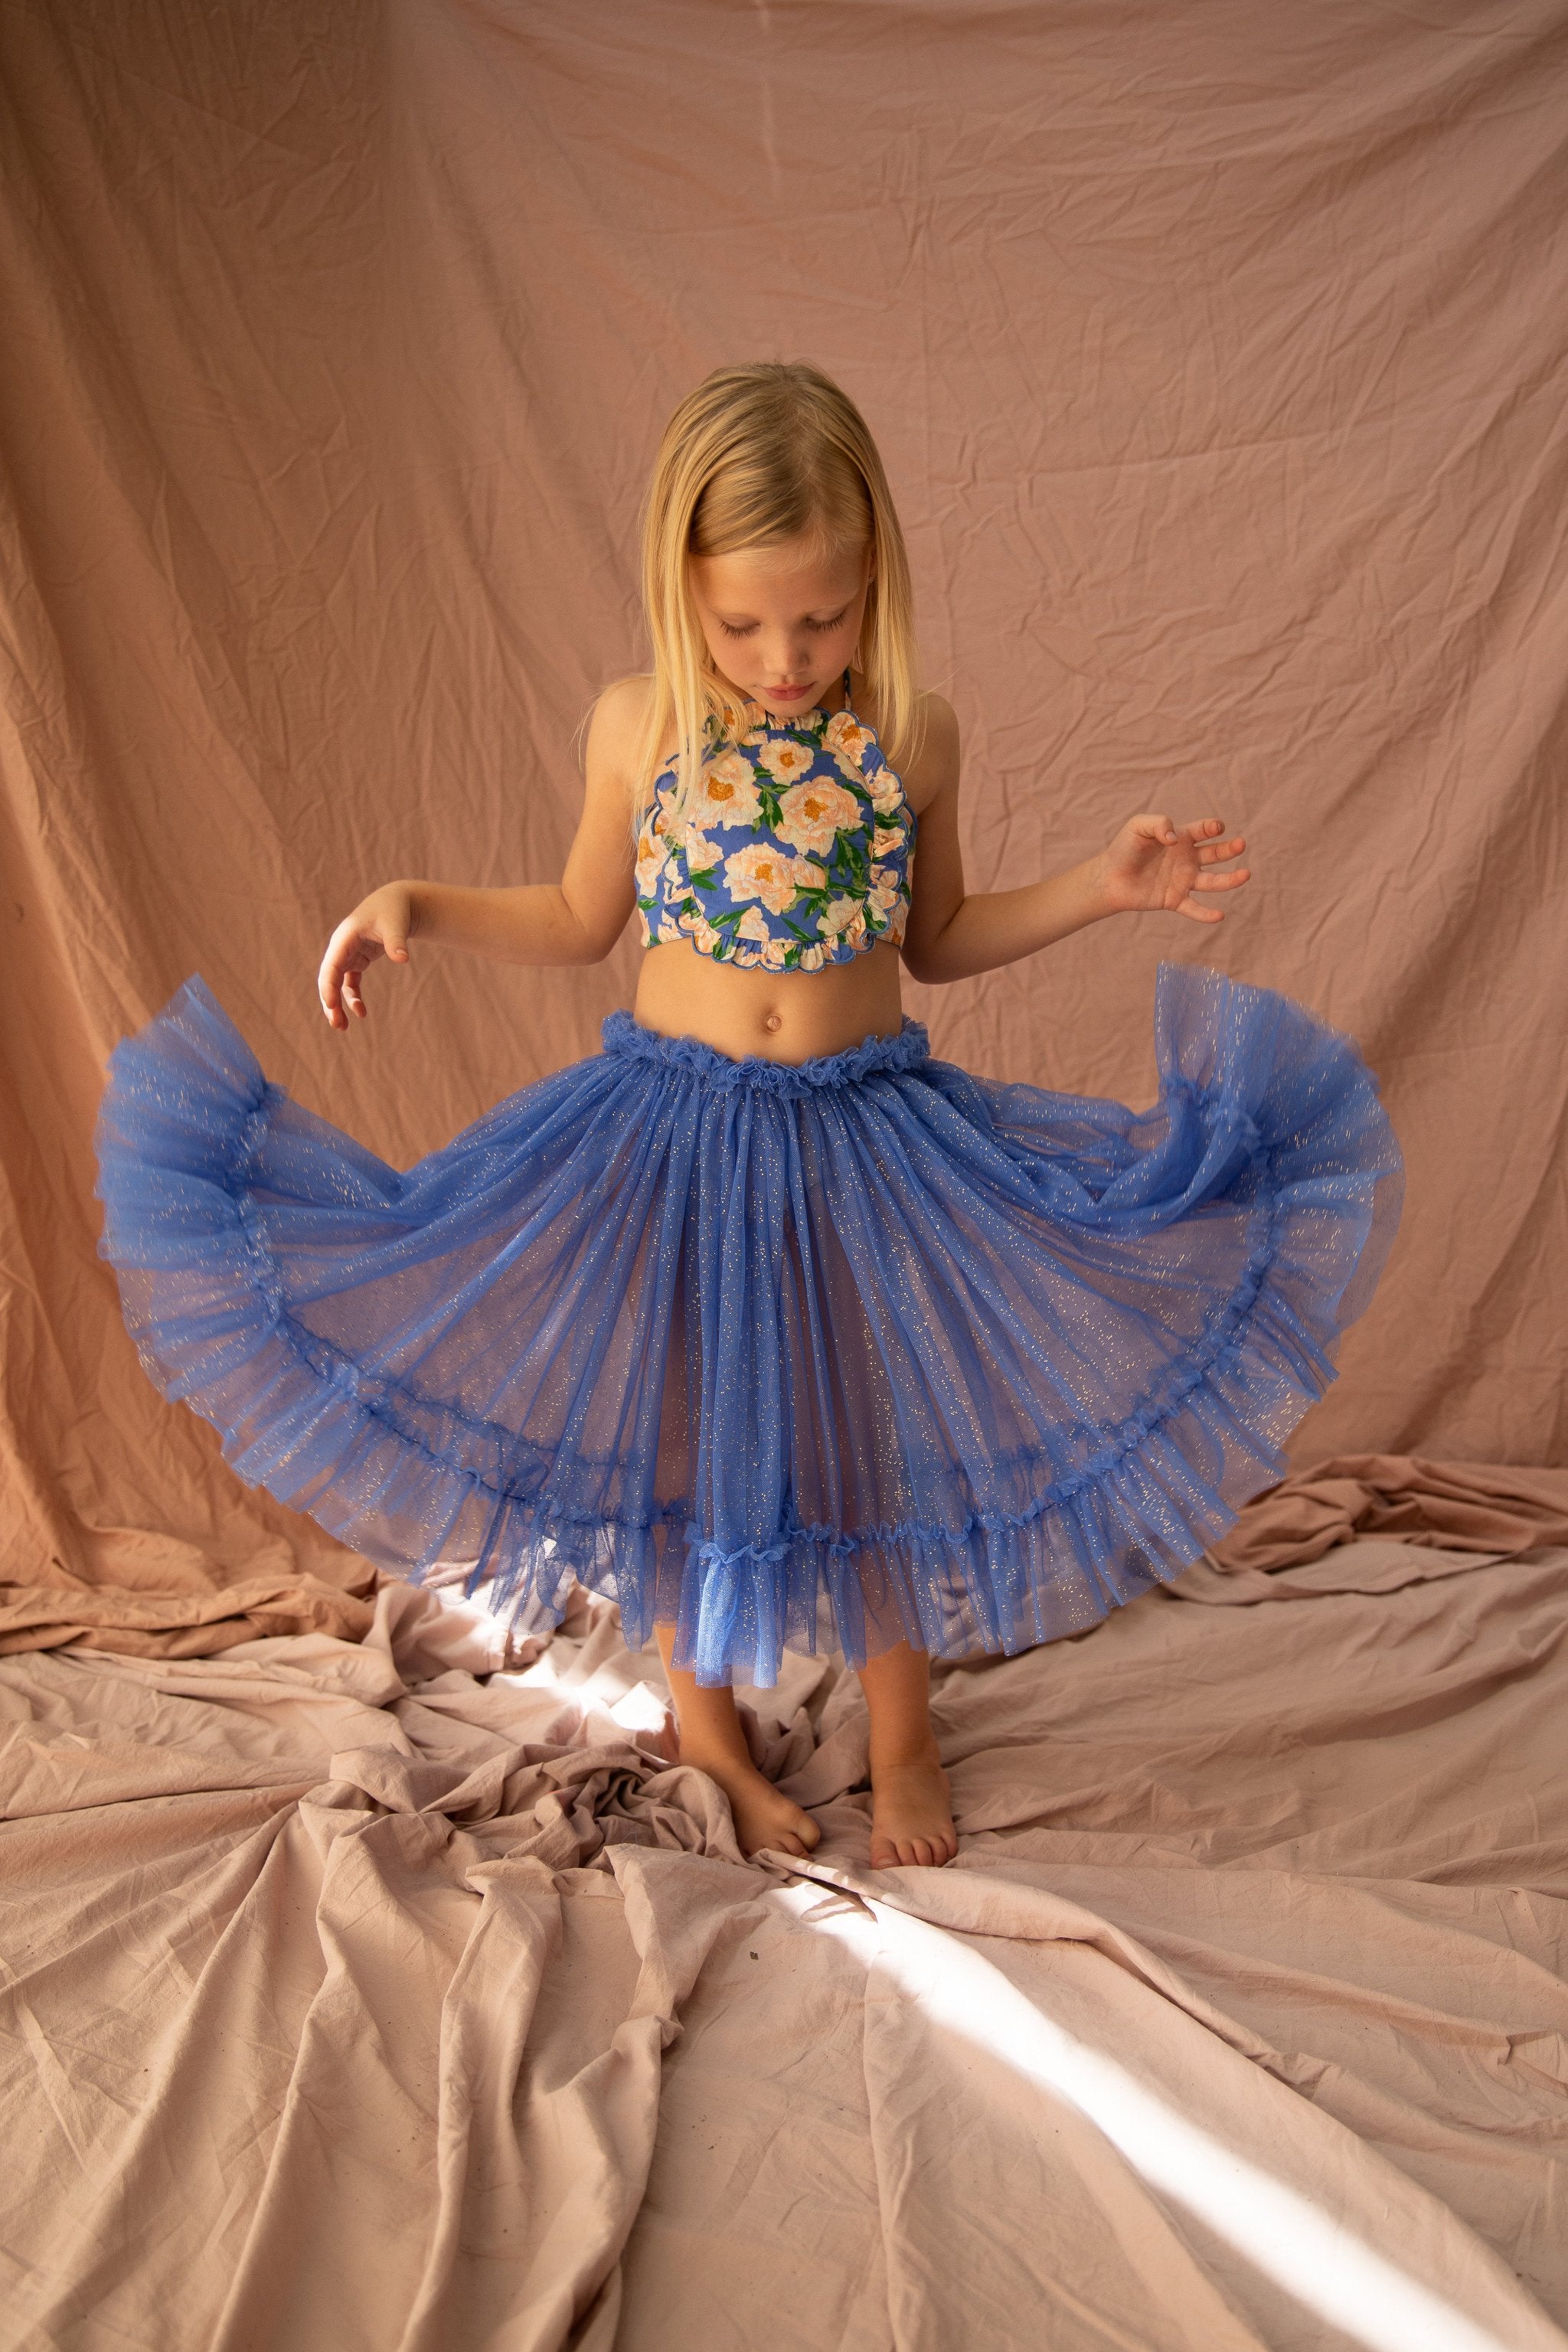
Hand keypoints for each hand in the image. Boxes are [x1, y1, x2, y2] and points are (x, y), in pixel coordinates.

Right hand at [318, 883, 415, 1028]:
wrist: (398, 902)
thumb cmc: (394, 910)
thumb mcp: (395, 923)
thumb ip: (396, 940)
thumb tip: (402, 959)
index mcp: (344, 938)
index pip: (330, 967)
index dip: (328, 987)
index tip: (332, 1006)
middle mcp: (341, 948)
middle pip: (328, 979)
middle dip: (330, 1002)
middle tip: (337, 1024)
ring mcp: (348, 955)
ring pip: (336, 984)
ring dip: (338, 1005)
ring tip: (344, 1026)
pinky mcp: (358, 960)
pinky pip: (350, 984)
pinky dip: (353, 998)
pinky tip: (362, 1012)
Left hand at [1095, 814, 1250, 923]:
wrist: (1109, 878)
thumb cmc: (1124, 849)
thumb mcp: (1138, 827)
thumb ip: (1159, 824)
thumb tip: (1175, 840)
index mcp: (1181, 839)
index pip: (1203, 830)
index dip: (1212, 827)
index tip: (1216, 828)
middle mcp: (1187, 859)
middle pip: (1215, 854)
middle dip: (1229, 849)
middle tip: (1241, 844)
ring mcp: (1183, 880)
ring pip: (1212, 881)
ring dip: (1230, 879)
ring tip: (1245, 875)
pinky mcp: (1174, 900)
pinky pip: (1194, 908)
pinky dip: (1205, 914)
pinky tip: (1219, 916)